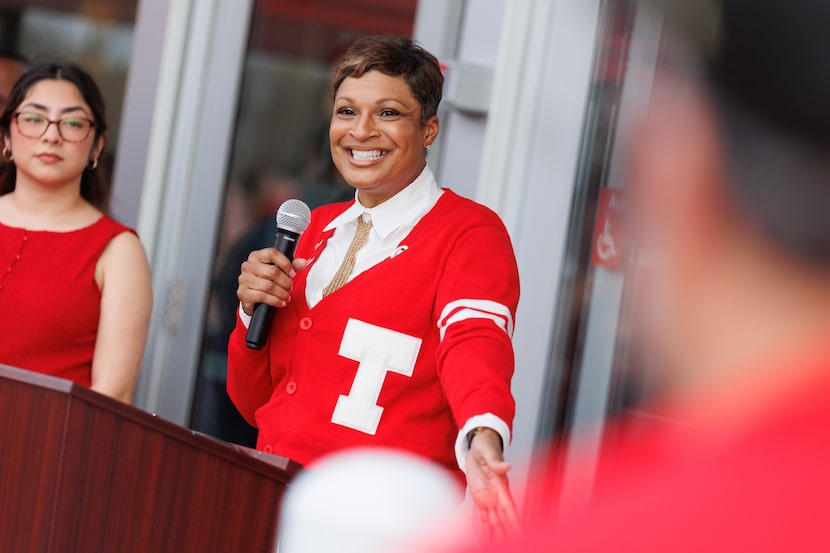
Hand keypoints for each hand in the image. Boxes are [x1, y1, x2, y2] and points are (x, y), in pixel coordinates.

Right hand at [237, 248, 307, 314]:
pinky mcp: (243, 293)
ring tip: (286, 296)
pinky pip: (263, 296)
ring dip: (282, 293)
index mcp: (256, 256)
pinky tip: (280, 302)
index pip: (272, 253)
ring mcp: (244, 279)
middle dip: (286, 282)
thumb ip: (292, 265)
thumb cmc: (265, 280)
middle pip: (273, 271)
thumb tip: (303, 262)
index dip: (286, 263)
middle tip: (290, 287)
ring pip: (269, 286)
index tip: (293, 273)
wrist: (252, 297)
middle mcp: (248, 266)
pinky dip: (275, 300)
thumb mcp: (279, 270)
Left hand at [465, 428, 520, 542]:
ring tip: (497, 548)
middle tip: (510, 546)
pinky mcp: (480, 498)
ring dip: (497, 536)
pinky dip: (485, 530)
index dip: (515, 523)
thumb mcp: (488, 451)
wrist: (477, 444)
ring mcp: (489, 498)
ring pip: (494, 522)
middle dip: (507, 534)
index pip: (510, 509)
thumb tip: (507, 466)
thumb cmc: (486, 446)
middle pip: (504, 520)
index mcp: (501, 486)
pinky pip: (483, 517)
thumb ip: (496, 461)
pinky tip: (485, 539)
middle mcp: (497, 495)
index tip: (520, 535)